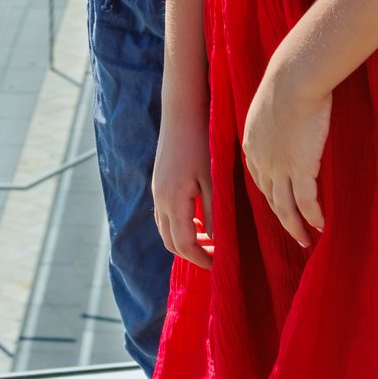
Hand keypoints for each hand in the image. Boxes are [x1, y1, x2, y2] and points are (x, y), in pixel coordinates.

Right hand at [151, 100, 215, 269]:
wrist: (181, 113)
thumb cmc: (201, 142)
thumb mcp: (213, 179)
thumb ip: (214, 213)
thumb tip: (217, 242)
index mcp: (174, 201)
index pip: (184, 245)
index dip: (201, 259)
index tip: (220, 265)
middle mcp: (161, 200)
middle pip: (171, 243)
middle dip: (192, 254)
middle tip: (216, 256)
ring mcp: (157, 192)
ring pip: (166, 230)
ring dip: (185, 241)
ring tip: (210, 241)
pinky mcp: (159, 184)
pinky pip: (165, 216)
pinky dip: (180, 226)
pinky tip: (199, 220)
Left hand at [241, 67, 329, 247]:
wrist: (293, 79)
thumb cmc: (287, 82)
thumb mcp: (271, 104)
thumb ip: (275, 119)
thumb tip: (288, 118)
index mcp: (252, 145)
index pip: (260, 180)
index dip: (271, 196)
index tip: (281, 208)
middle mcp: (262, 161)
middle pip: (271, 198)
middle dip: (283, 218)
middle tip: (294, 234)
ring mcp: (280, 167)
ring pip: (285, 207)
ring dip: (296, 227)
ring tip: (305, 240)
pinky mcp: (300, 167)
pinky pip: (306, 201)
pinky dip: (312, 216)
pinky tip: (321, 225)